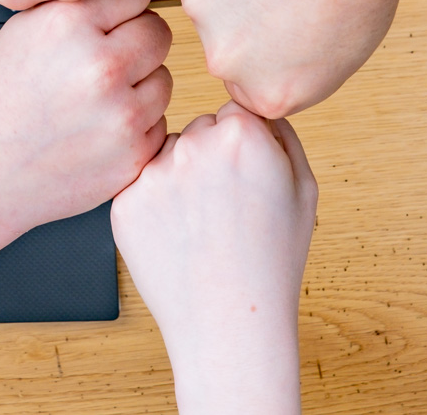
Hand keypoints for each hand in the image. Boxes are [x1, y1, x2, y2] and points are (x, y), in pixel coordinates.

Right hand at [0, 0, 173, 247]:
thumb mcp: (20, 35)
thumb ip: (78, 11)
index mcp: (67, 24)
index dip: (123, 6)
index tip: (110, 22)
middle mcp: (99, 65)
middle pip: (158, 32)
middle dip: (135, 44)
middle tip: (101, 66)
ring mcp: (120, 114)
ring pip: (163, 79)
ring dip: (139, 88)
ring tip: (92, 103)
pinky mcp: (132, 155)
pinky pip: (158, 124)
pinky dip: (135, 129)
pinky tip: (94, 134)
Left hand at [111, 103, 317, 414]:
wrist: (230, 324)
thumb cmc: (273, 259)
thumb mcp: (303, 188)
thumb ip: (280, 132)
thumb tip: (253, 102)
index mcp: (242, 134)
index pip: (234, 111)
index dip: (245, 147)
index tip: (249, 180)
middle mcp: (192, 145)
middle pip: (198, 130)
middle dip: (210, 158)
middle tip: (226, 209)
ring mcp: (153, 174)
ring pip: (166, 157)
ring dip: (179, 179)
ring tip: (202, 227)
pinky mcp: (123, 203)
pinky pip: (140, 186)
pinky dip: (154, 206)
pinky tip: (177, 238)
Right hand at [164, 0, 426, 116]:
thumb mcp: (347, 46)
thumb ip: (296, 65)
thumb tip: (276, 53)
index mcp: (270, 92)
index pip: (246, 79)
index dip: (266, 38)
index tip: (283, 11)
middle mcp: (228, 59)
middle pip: (220, 32)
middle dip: (243, 1)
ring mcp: (200, 5)